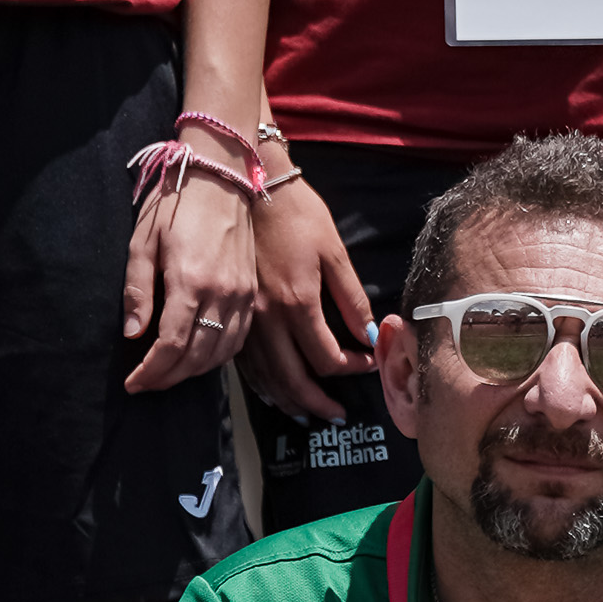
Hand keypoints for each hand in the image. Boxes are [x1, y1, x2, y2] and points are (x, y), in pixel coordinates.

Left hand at [125, 173, 255, 392]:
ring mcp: (241, 295)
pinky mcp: (252, 292)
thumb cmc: (177, 204)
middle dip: (168, 377)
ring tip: (169, 374)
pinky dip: (218, 356)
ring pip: (220, 353)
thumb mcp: (143, 241)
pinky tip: (200, 357)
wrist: (222, 177)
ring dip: (193, 371)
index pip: (171, 346)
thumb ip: (138, 290)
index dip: (151, 372)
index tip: (133, 383)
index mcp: (190, 281)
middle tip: (146, 384)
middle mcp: (222, 294)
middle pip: (197, 357)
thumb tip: (133, 333)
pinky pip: (238, 339)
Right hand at [243, 175, 374, 421]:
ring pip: (264, 376)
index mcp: (296, 302)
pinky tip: (274, 391)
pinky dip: (261, 383)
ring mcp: (244, 317)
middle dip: (317, 402)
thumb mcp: (333, 252)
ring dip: (287, 400)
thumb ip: (352, 298)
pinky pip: (244, 361)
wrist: (250, 186)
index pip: (326, 357)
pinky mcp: (232, 312)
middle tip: (337, 415)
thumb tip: (370, 335)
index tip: (368, 362)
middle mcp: (267, 318)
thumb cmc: (297, 214)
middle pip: (292, 378)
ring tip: (308, 413)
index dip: (351, 368)